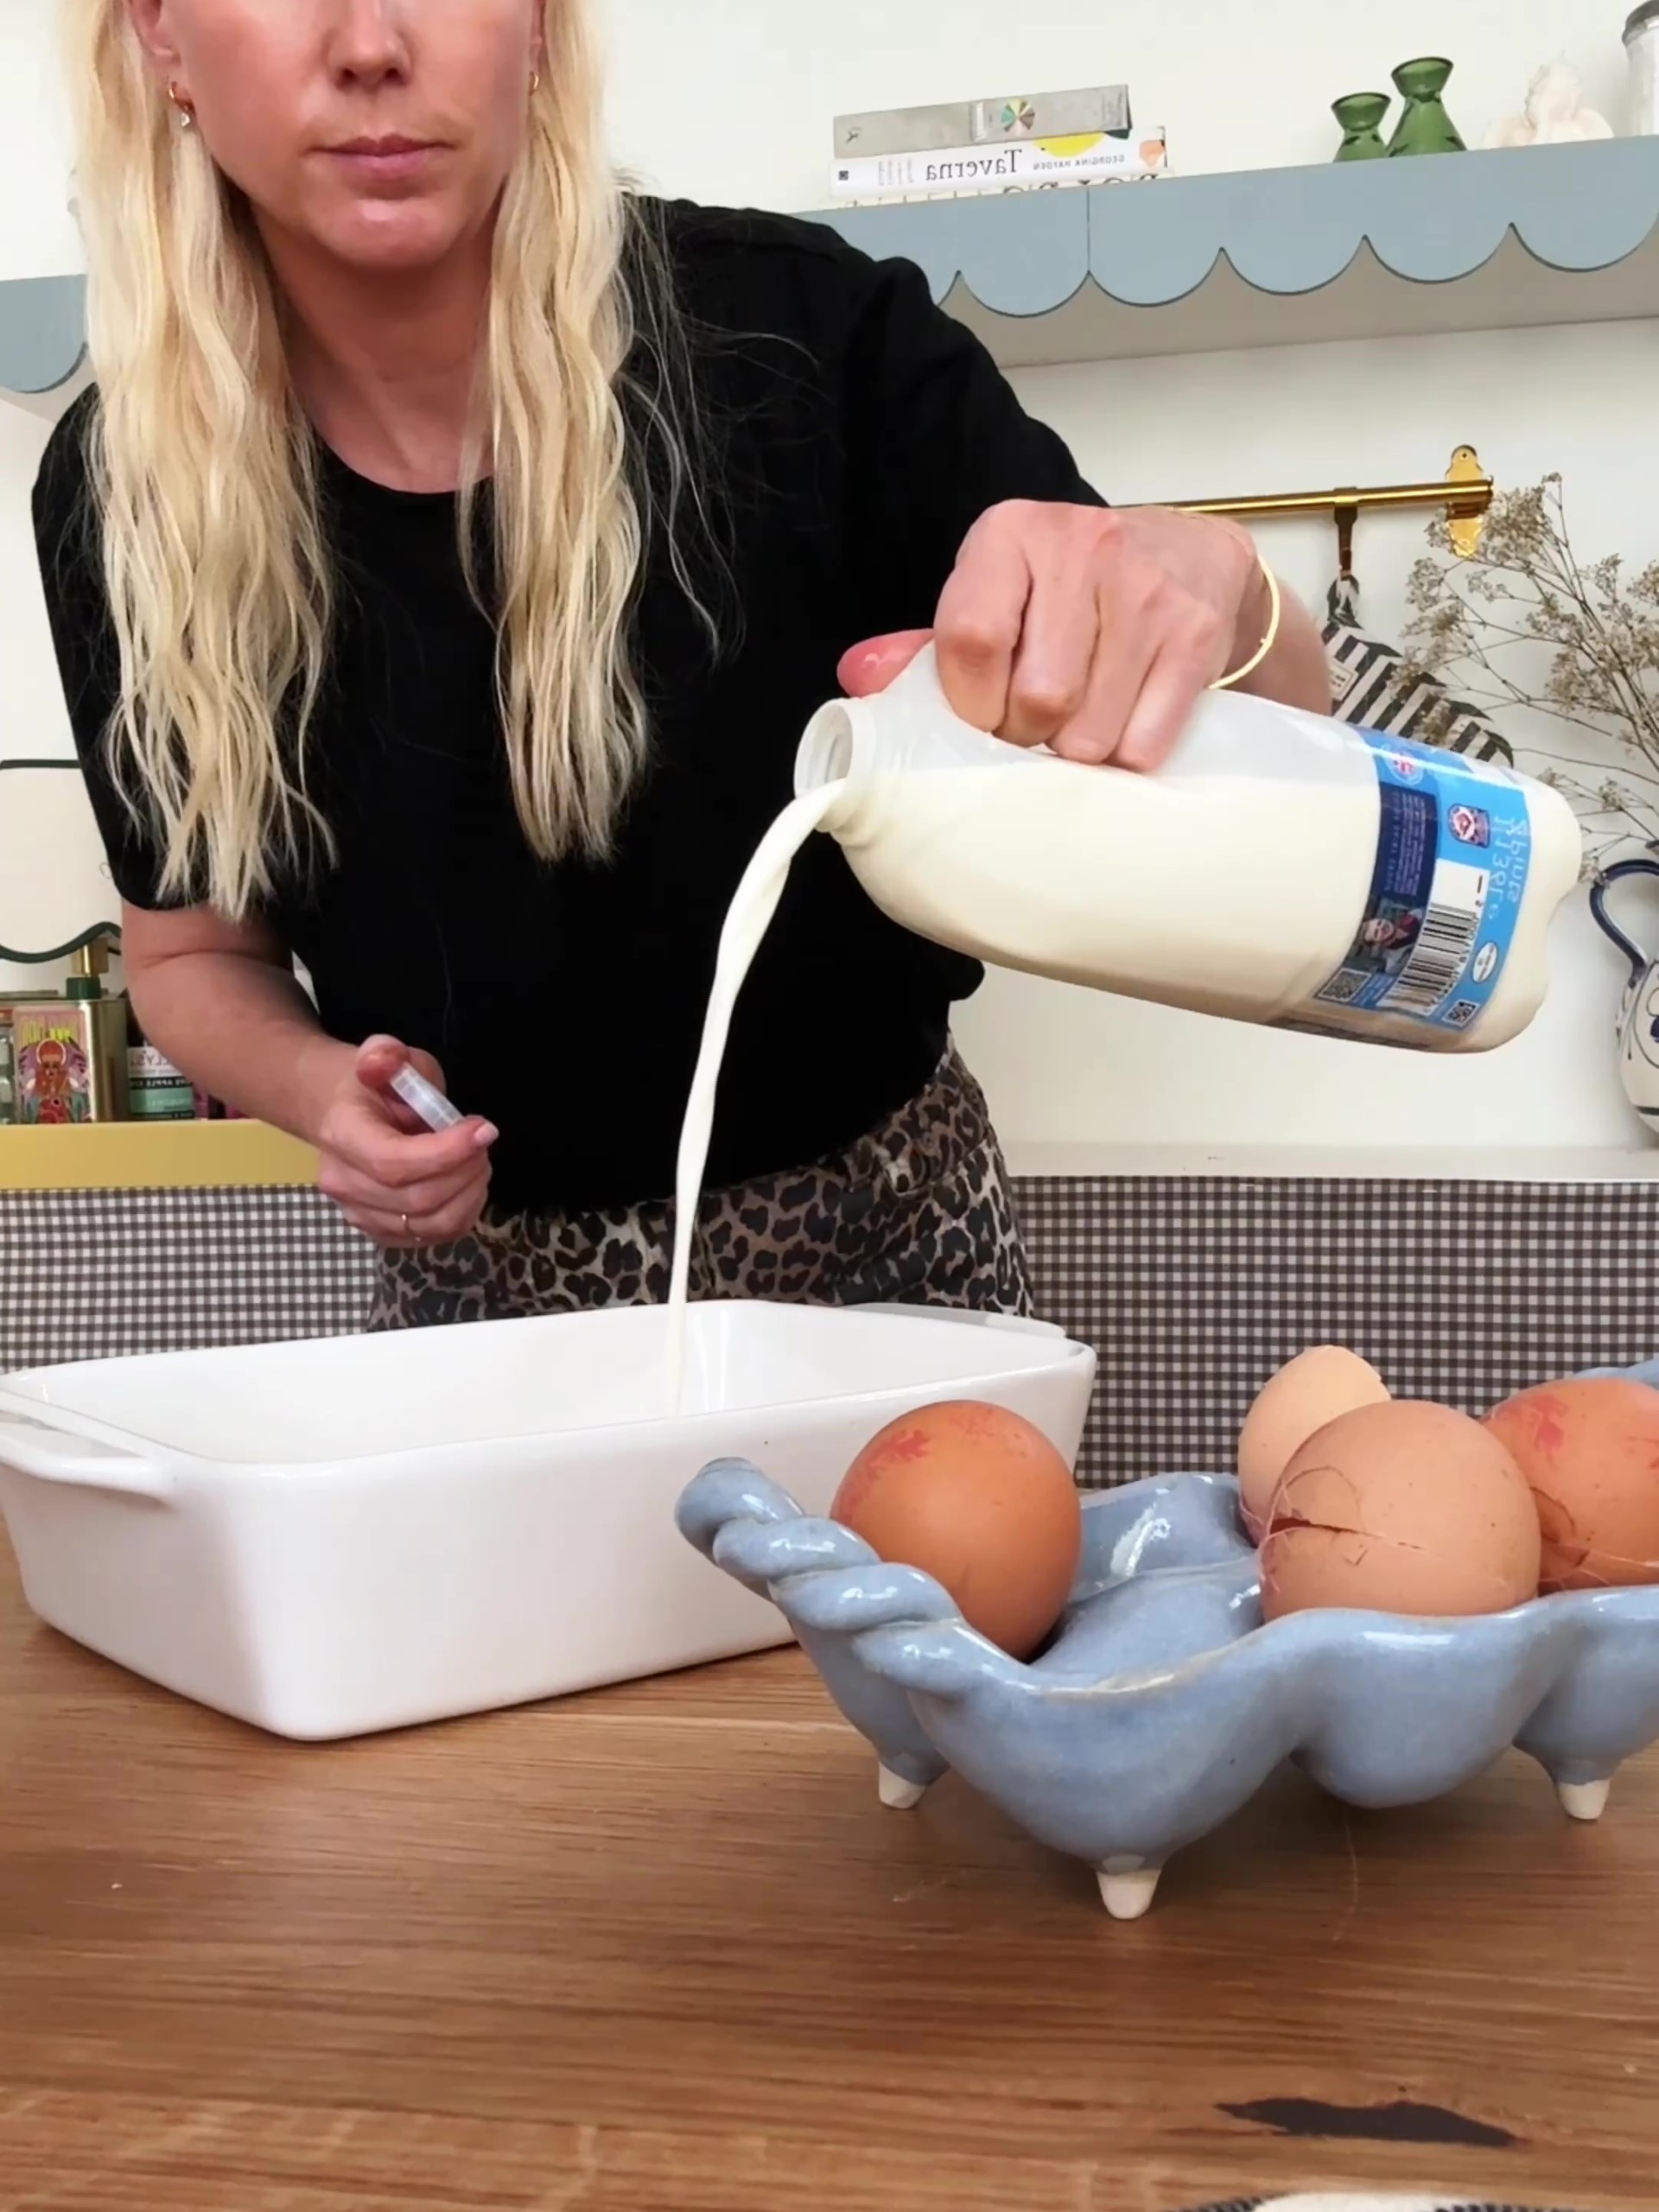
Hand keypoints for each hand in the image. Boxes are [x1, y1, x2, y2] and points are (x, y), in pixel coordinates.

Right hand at [314, 1035, 495, 1247]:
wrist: (339, 1113)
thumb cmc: (372, 1087)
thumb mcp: (384, 1055)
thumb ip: (386, 1054)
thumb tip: (384, 1061)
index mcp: (342, 1135)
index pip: (393, 1162)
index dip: (446, 1153)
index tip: (483, 1130)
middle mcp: (343, 1183)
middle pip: (418, 1199)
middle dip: (466, 1171)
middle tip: (482, 1142)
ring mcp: (359, 1213)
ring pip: (430, 1224)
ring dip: (470, 1194)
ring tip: (477, 1162)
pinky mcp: (380, 1231)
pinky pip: (433, 1237)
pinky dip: (462, 1214)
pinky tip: (466, 1185)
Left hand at [838, 501, 1293, 770]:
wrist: (1192, 557)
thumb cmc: (1071, 588)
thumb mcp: (995, 595)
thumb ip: (926, 645)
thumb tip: (859, 679)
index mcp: (1011, 535)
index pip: (972, 640)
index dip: (969, 705)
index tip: (978, 720)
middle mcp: (1084, 548)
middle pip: (1038, 697)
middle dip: (1025, 736)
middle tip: (1032, 727)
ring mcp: (1148, 591)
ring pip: (1090, 730)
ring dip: (1075, 753)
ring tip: (1077, 725)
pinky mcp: (1197, 634)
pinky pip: (1144, 742)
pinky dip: (1126, 756)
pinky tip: (1122, 725)